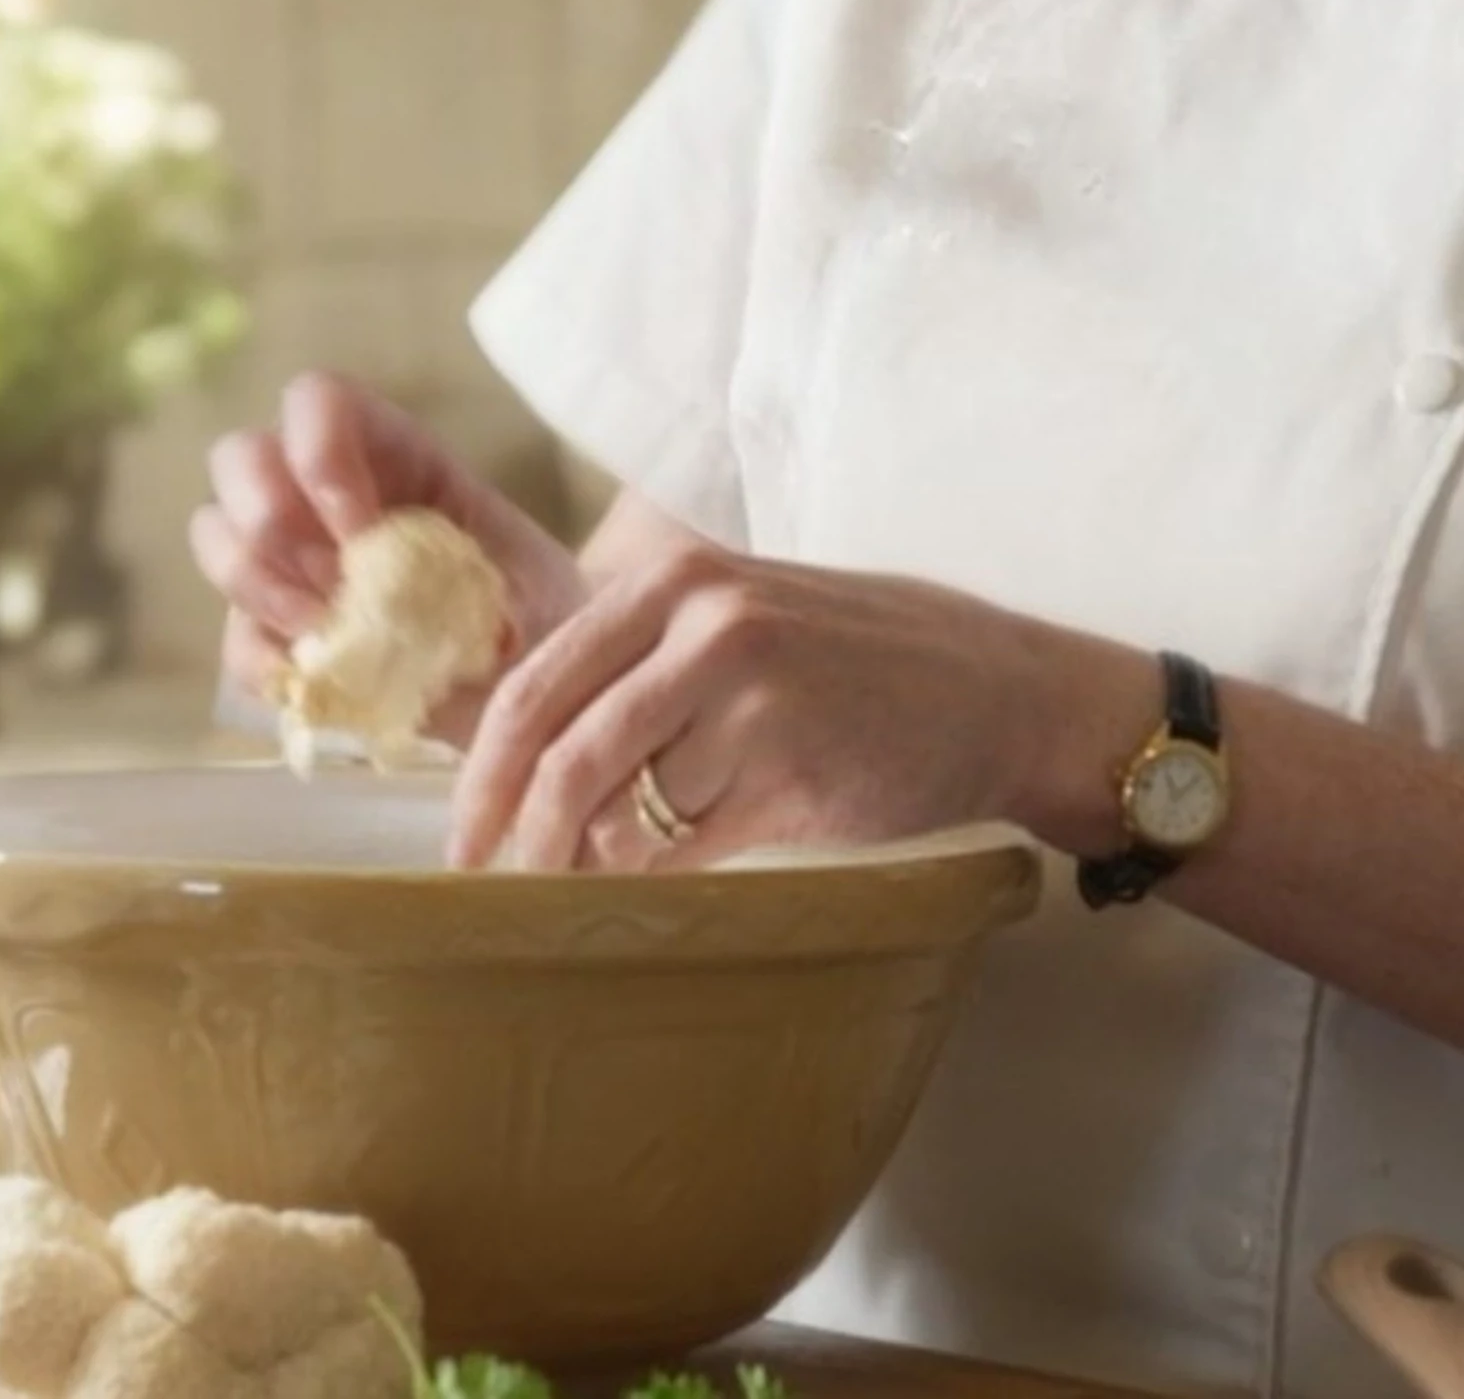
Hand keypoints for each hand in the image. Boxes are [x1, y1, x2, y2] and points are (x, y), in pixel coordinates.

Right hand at [188, 371, 586, 742]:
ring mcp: (291, 560)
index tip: (362, 532)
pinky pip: (236, 637)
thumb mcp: (538, 586)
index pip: (317, 401)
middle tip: (335, 587)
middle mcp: (323, 491)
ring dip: (261, 589)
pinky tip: (320, 679)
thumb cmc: (546, 616)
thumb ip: (482, 584)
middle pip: (239, 457)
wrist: (545, 688)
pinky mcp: (277, 632)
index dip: (318, 453)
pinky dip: (267, 661)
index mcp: (393, 451)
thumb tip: (417, 606)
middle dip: (269, 519)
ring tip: (329, 634)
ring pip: (215, 535)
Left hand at [447, 525, 1047, 871]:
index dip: (484, 773)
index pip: (537, 683)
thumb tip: (521, 758)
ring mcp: (753, 699)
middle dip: (517, 833)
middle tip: (495, 884)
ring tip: (595, 881)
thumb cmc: (858, 660)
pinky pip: (689, 846)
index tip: (465, 835)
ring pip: (622, 808)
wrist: (998, 692)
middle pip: (562, 751)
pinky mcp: (793, 774)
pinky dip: (663, 874)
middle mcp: (708, 625)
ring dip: (597, 859)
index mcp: (678, 579)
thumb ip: (642, 661)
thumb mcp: (742, 616)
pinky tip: (673, 876)